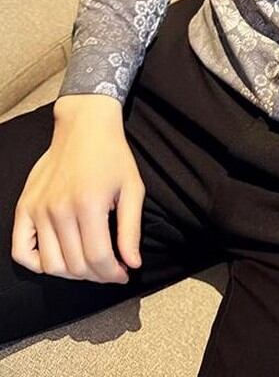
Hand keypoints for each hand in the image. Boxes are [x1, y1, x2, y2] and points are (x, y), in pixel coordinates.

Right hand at [11, 94, 144, 282]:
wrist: (84, 128)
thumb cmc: (113, 157)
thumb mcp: (133, 188)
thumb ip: (131, 229)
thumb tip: (132, 264)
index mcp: (89, 205)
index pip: (98, 258)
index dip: (113, 274)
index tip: (124, 275)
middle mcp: (59, 210)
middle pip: (75, 265)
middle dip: (97, 275)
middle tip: (111, 270)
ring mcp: (38, 209)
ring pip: (50, 264)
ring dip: (72, 274)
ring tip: (90, 266)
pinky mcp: (24, 207)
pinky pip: (21, 251)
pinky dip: (38, 264)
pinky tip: (58, 259)